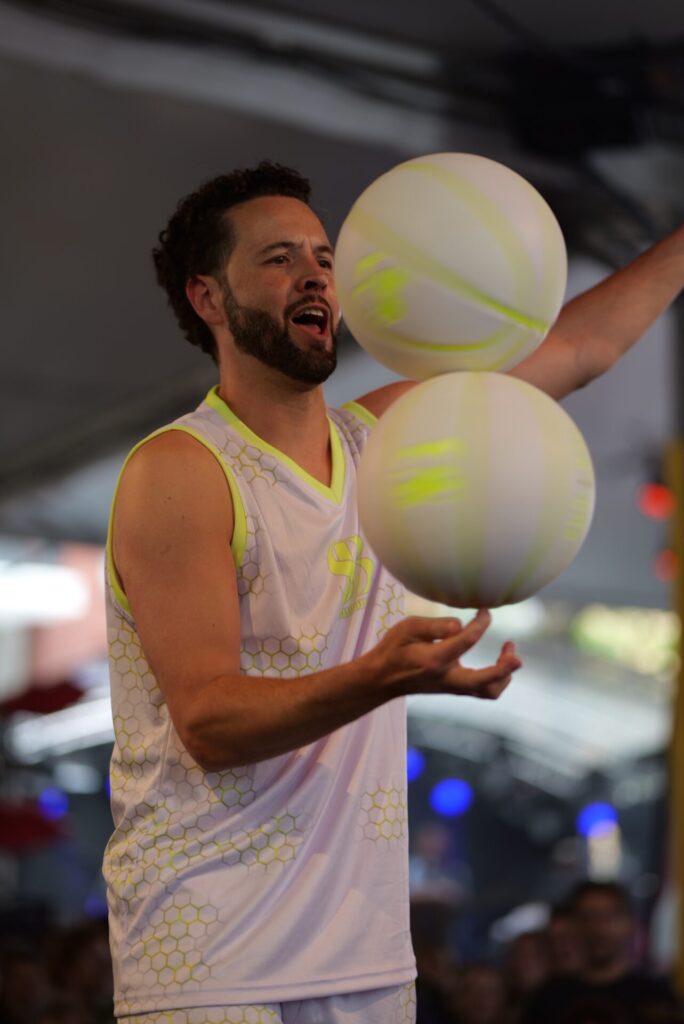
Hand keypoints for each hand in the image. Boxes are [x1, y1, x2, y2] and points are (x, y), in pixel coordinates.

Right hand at [369, 609, 520, 699]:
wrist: (383, 679)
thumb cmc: (394, 648)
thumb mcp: (406, 628)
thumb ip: (434, 626)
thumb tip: (460, 625)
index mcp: (434, 660)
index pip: (466, 640)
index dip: (481, 623)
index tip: (485, 610)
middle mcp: (447, 678)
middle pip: (485, 682)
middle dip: (505, 667)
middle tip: (513, 648)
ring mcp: (453, 687)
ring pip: (489, 691)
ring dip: (505, 674)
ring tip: (509, 652)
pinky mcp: (456, 690)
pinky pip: (484, 691)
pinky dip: (498, 678)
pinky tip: (499, 662)